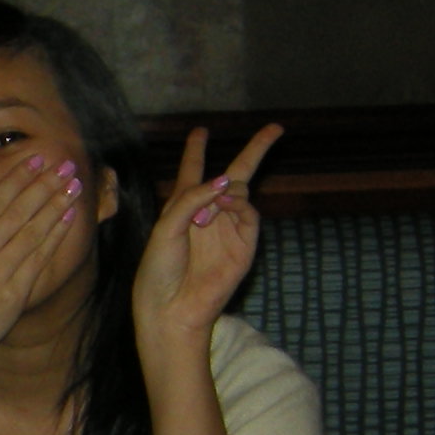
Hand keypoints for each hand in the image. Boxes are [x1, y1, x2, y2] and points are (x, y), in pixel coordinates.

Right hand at [0, 153, 81, 366]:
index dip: (16, 180)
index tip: (35, 161)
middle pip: (15, 214)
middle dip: (42, 186)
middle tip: (64, 165)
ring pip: (31, 234)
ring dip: (55, 207)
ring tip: (73, 185)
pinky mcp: (12, 296)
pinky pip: (37, 261)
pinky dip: (54, 237)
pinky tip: (67, 218)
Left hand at [131, 124, 282, 348]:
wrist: (171, 306)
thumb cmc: (160, 269)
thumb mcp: (166, 226)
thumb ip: (191, 198)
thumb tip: (226, 179)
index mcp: (183, 207)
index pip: (193, 170)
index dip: (196, 150)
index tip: (201, 130)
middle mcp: (209, 213)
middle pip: (236, 174)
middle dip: (256, 150)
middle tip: (275, 129)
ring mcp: (229, 228)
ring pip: (242, 191)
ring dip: (227, 192)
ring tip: (204, 217)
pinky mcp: (244, 245)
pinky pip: (249, 214)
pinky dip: (239, 204)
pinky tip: (225, 205)